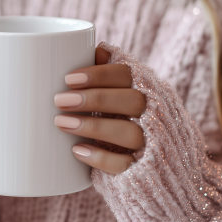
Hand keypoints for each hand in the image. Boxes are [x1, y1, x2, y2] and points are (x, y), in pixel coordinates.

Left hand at [54, 46, 145, 174]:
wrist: (161, 170)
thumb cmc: (131, 123)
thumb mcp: (126, 99)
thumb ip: (112, 79)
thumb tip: (94, 49)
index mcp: (148, 92)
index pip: (129, 75)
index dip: (100, 75)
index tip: (68, 79)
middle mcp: (156, 116)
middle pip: (133, 101)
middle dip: (94, 98)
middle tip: (59, 101)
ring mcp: (153, 146)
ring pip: (130, 133)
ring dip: (93, 126)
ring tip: (61, 123)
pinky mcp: (144, 172)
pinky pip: (126, 165)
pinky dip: (100, 158)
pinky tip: (77, 150)